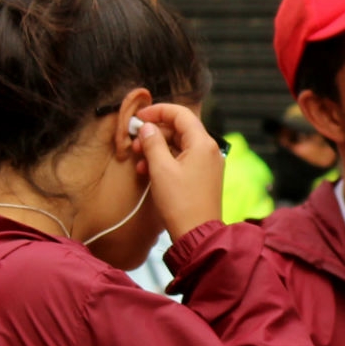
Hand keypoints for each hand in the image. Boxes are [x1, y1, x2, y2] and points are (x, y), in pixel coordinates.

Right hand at [134, 103, 225, 242]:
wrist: (197, 234)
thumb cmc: (180, 202)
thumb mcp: (160, 169)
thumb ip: (153, 143)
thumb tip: (147, 127)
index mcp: (203, 143)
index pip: (181, 114)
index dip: (158, 111)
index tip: (139, 117)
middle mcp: (209, 150)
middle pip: (179, 129)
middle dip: (154, 133)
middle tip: (134, 143)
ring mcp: (208, 164)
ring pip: (179, 145)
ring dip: (157, 149)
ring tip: (138, 159)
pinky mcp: (203, 177)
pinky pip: (182, 160)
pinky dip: (165, 161)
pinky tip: (147, 171)